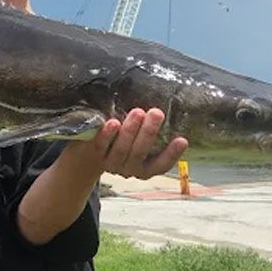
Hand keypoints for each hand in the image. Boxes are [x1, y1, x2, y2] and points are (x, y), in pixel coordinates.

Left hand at [68, 108, 187, 179]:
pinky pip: (101, 146)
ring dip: (130, 131)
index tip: (182, 140)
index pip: (161, 165)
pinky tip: (113, 123)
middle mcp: (129, 169)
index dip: (172, 154)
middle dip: (149, 132)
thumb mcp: (138, 138)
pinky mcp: (94, 155)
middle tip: (156, 113)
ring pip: (122, 150)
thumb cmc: (122, 139)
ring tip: (138, 112)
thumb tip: (168, 101)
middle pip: (140, 153)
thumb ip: (149, 128)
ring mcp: (111, 164)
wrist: (89, 153)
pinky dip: (107, 135)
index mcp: (145, 167)